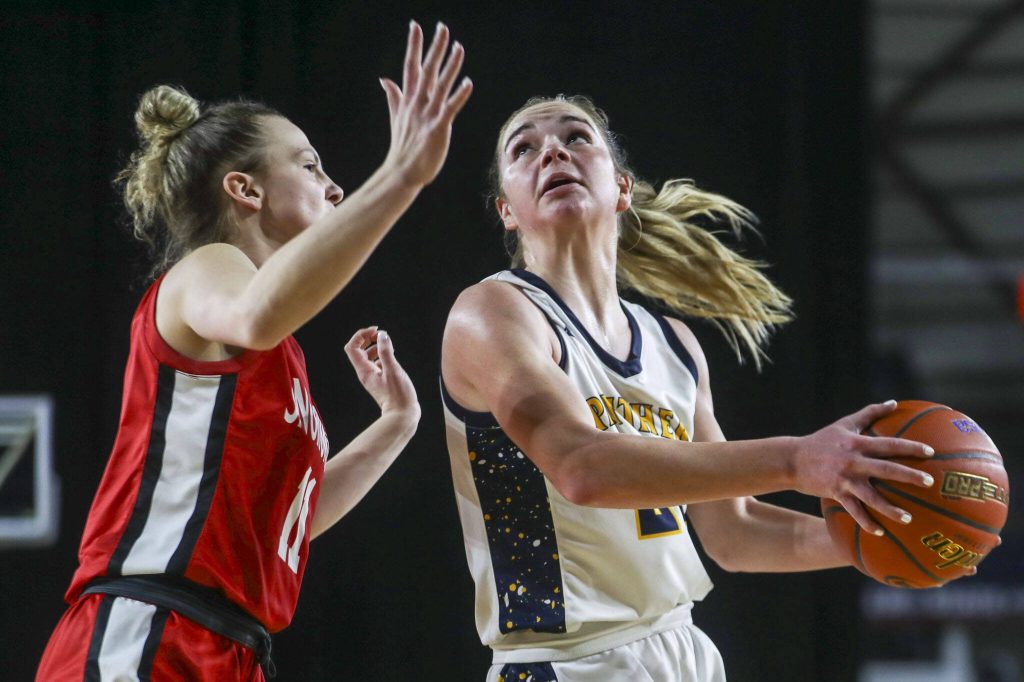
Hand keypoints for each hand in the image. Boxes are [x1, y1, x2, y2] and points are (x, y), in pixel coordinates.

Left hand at [344, 327, 419, 420]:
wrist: (403, 415)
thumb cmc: (399, 395)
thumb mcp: (393, 370)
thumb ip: (386, 352)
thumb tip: (382, 336)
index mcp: (365, 371)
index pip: (352, 347)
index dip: (361, 335)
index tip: (375, 331)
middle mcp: (366, 373)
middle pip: (358, 350)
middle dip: (367, 339)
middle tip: (380, 334)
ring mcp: (373, 377)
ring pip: (368, 356)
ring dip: (375, 346)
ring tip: (388, 344)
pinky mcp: (381, 380)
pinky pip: (377, 363)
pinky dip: (382, 356)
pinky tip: (392, 356)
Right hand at [379, 21, 472, 187]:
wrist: (402, 172)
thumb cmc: (403, 147)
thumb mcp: (397, 117)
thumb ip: (393, 96)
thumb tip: (384, 79)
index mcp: (409, 100)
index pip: (411, 67)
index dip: (414, 46)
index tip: (416, 26)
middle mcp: (418, 104)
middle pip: (427, 70)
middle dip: (435, 48)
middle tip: (442, 27)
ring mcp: (427, 115)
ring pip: (440, 85)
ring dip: (450, 66)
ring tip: (459, 48)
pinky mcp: (438, 129)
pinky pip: (450, 109)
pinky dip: (459, 96)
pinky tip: (467, 83)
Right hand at [792, 400, 934, 535]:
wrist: (792, 459)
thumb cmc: (821, 440)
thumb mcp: (844, 423)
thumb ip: (870, 412)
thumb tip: (894, 402)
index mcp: (857, 443)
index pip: (889, 444)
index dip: (910, 447)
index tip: (930, 452)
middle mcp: (853, 461)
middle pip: (886, 469)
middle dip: (909, 476)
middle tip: (929, 482)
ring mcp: (844, 479)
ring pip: (872, 496)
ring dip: (890, 508)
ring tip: (908, 518)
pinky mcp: (835, 493)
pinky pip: (854, 510)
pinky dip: (866, 522)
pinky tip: (880, 532)